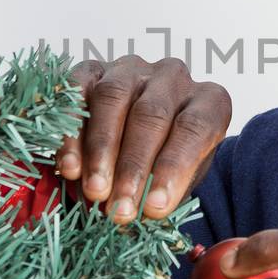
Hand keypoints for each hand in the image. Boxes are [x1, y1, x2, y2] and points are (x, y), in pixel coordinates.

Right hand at [55, 56, 232, 223]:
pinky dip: (71, 132)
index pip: (195, 128)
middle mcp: (172, 77)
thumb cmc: (165, 161)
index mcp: (208, 100)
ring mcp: (130, 69)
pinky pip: (77, 92)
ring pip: (113, 98)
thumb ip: (165, 191)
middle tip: (119, 207)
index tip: (154, 207)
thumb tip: (146, 210)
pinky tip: (69, 166)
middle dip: (132, 166)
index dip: (174, 169)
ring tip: (94, 190)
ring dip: (101, 150)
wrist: (137, 139)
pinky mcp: (92, 70)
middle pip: (152, 114)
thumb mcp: (178, 180)